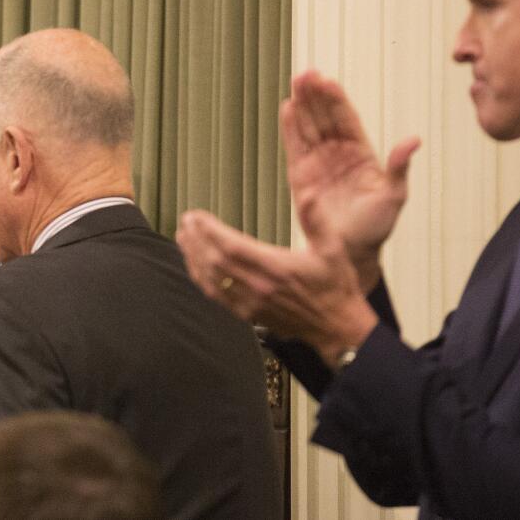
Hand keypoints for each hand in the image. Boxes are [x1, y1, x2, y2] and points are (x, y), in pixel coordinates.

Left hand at [177, 209, 377, 360]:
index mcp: (276, 268)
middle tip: (185, 221)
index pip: (231, 247)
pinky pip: (216, 296)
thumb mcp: (332, 248)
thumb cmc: (335, 287)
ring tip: (183, 237)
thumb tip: (308, 193)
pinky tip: (194, 265)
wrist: (337, 327)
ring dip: (193, 257)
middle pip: (215, 261)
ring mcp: (250, 303)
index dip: (209, 230)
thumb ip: (316, 219)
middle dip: (195, 239)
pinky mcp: (248, 314)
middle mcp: (258, 287)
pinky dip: (201, 278)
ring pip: (211, 279)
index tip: (196, 216)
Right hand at [282, 70, 418, 289]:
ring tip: (295, 82)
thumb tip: (413, 140)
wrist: (349, 255)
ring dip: (302, 104)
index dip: (336, 100)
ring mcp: (318, 164)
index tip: (327, 81)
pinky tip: (287, 108)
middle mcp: (338, 155)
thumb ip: (398, 167)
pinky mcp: (300, 177)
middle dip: (316, 95)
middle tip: (306, 73)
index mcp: (362, 155)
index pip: (347, 120)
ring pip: (308, 127)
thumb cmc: (374, 230)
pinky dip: (290, 128)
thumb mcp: (393, 197)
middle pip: (324, 117)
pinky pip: (294, 147)